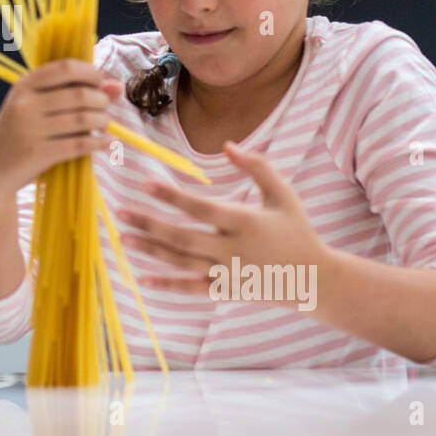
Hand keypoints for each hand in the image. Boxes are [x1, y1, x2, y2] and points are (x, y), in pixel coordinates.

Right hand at [0, 58, 122, 200]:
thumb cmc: (20, 134)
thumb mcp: (37, 107)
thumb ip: (74, 91)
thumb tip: (116, 85)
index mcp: (24, 85)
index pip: (66, 68)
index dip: (91, 73)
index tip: (99, 83)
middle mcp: (26, 104)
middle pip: (79, 94)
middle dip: (101, 101)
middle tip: (103, 109)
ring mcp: (31, 129)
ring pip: (83, 119)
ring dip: (102, 121)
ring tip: (103, 125)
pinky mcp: (39, 153)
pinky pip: (80, 144)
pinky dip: (99, 143)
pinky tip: (105, 143)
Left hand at [119, 141, 332, 307]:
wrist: (315, 279)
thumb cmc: (297, 230)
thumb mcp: (283, 194)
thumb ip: (257, 166)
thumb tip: (227, 144)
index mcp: (245, 221)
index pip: (201, 208)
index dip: (171, 196)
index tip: (145, 183)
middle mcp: (233, 249)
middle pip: (183, 236)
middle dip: (149, 224)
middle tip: (120, 212)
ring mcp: (228, 273)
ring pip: (182, 262)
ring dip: (151, 250)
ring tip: (123, 238)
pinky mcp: (226, 291)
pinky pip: (191, 289)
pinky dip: (167, 285)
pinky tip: (141, 279)